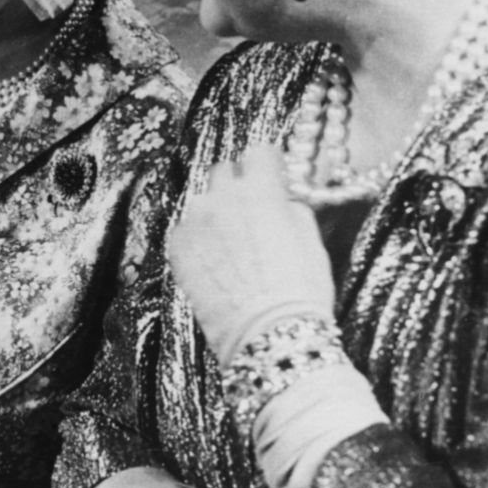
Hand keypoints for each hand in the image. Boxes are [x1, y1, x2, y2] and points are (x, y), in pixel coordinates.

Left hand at [167, 145, 336, 363]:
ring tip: (230, 243)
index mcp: (260, 190)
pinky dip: (197, 239)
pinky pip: (185, 230)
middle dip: (237, 184)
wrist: (271, 334)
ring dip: (215, 212)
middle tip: (249, 208)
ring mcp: (194, 223)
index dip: (267, 164)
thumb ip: (291, 208)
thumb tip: (281, 200)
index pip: (259, 153)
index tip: (270, 174)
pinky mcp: (177, 249)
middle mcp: (222, 198)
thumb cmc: (301, 291)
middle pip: (224, 172)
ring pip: (202, 202)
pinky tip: (214, 261)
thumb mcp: (311, 241)